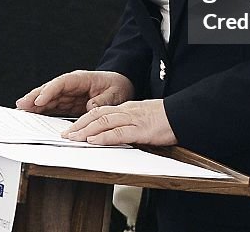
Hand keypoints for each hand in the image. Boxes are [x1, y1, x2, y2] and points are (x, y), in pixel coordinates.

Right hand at [16, 70, 133, 115]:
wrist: (121, 86)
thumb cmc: (117, 87)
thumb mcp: (115, 94)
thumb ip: (102, 101)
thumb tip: (90, 108)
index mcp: (81, 79)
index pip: (62, 83)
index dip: (49, 91)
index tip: (39, 100)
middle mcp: (71, 86)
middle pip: (50, 90)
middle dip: (35, 97)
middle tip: (21, 105)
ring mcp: (68, 94)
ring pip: (48, 98)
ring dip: (34, 105)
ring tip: (20, 112)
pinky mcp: (67, 103)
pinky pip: (52, 106)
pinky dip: (41, 111)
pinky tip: (31, 116)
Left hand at [61, 99, 176, 145]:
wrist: (184, 114)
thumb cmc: (167, 118)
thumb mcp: (144, 118)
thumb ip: (129, 123)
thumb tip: (116, 132)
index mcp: (127, 108)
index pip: (100, 111)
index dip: (84, 120)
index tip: (72, 129)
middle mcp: (127, 111)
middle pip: (96, 115)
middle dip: (79, 125)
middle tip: (65, 135)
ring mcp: (133, 119)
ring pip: (103, 122)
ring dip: (85, 131)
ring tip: (73, 138)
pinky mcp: (141, 130)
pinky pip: (119, 132)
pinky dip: (104, 137)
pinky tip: (93, 140)